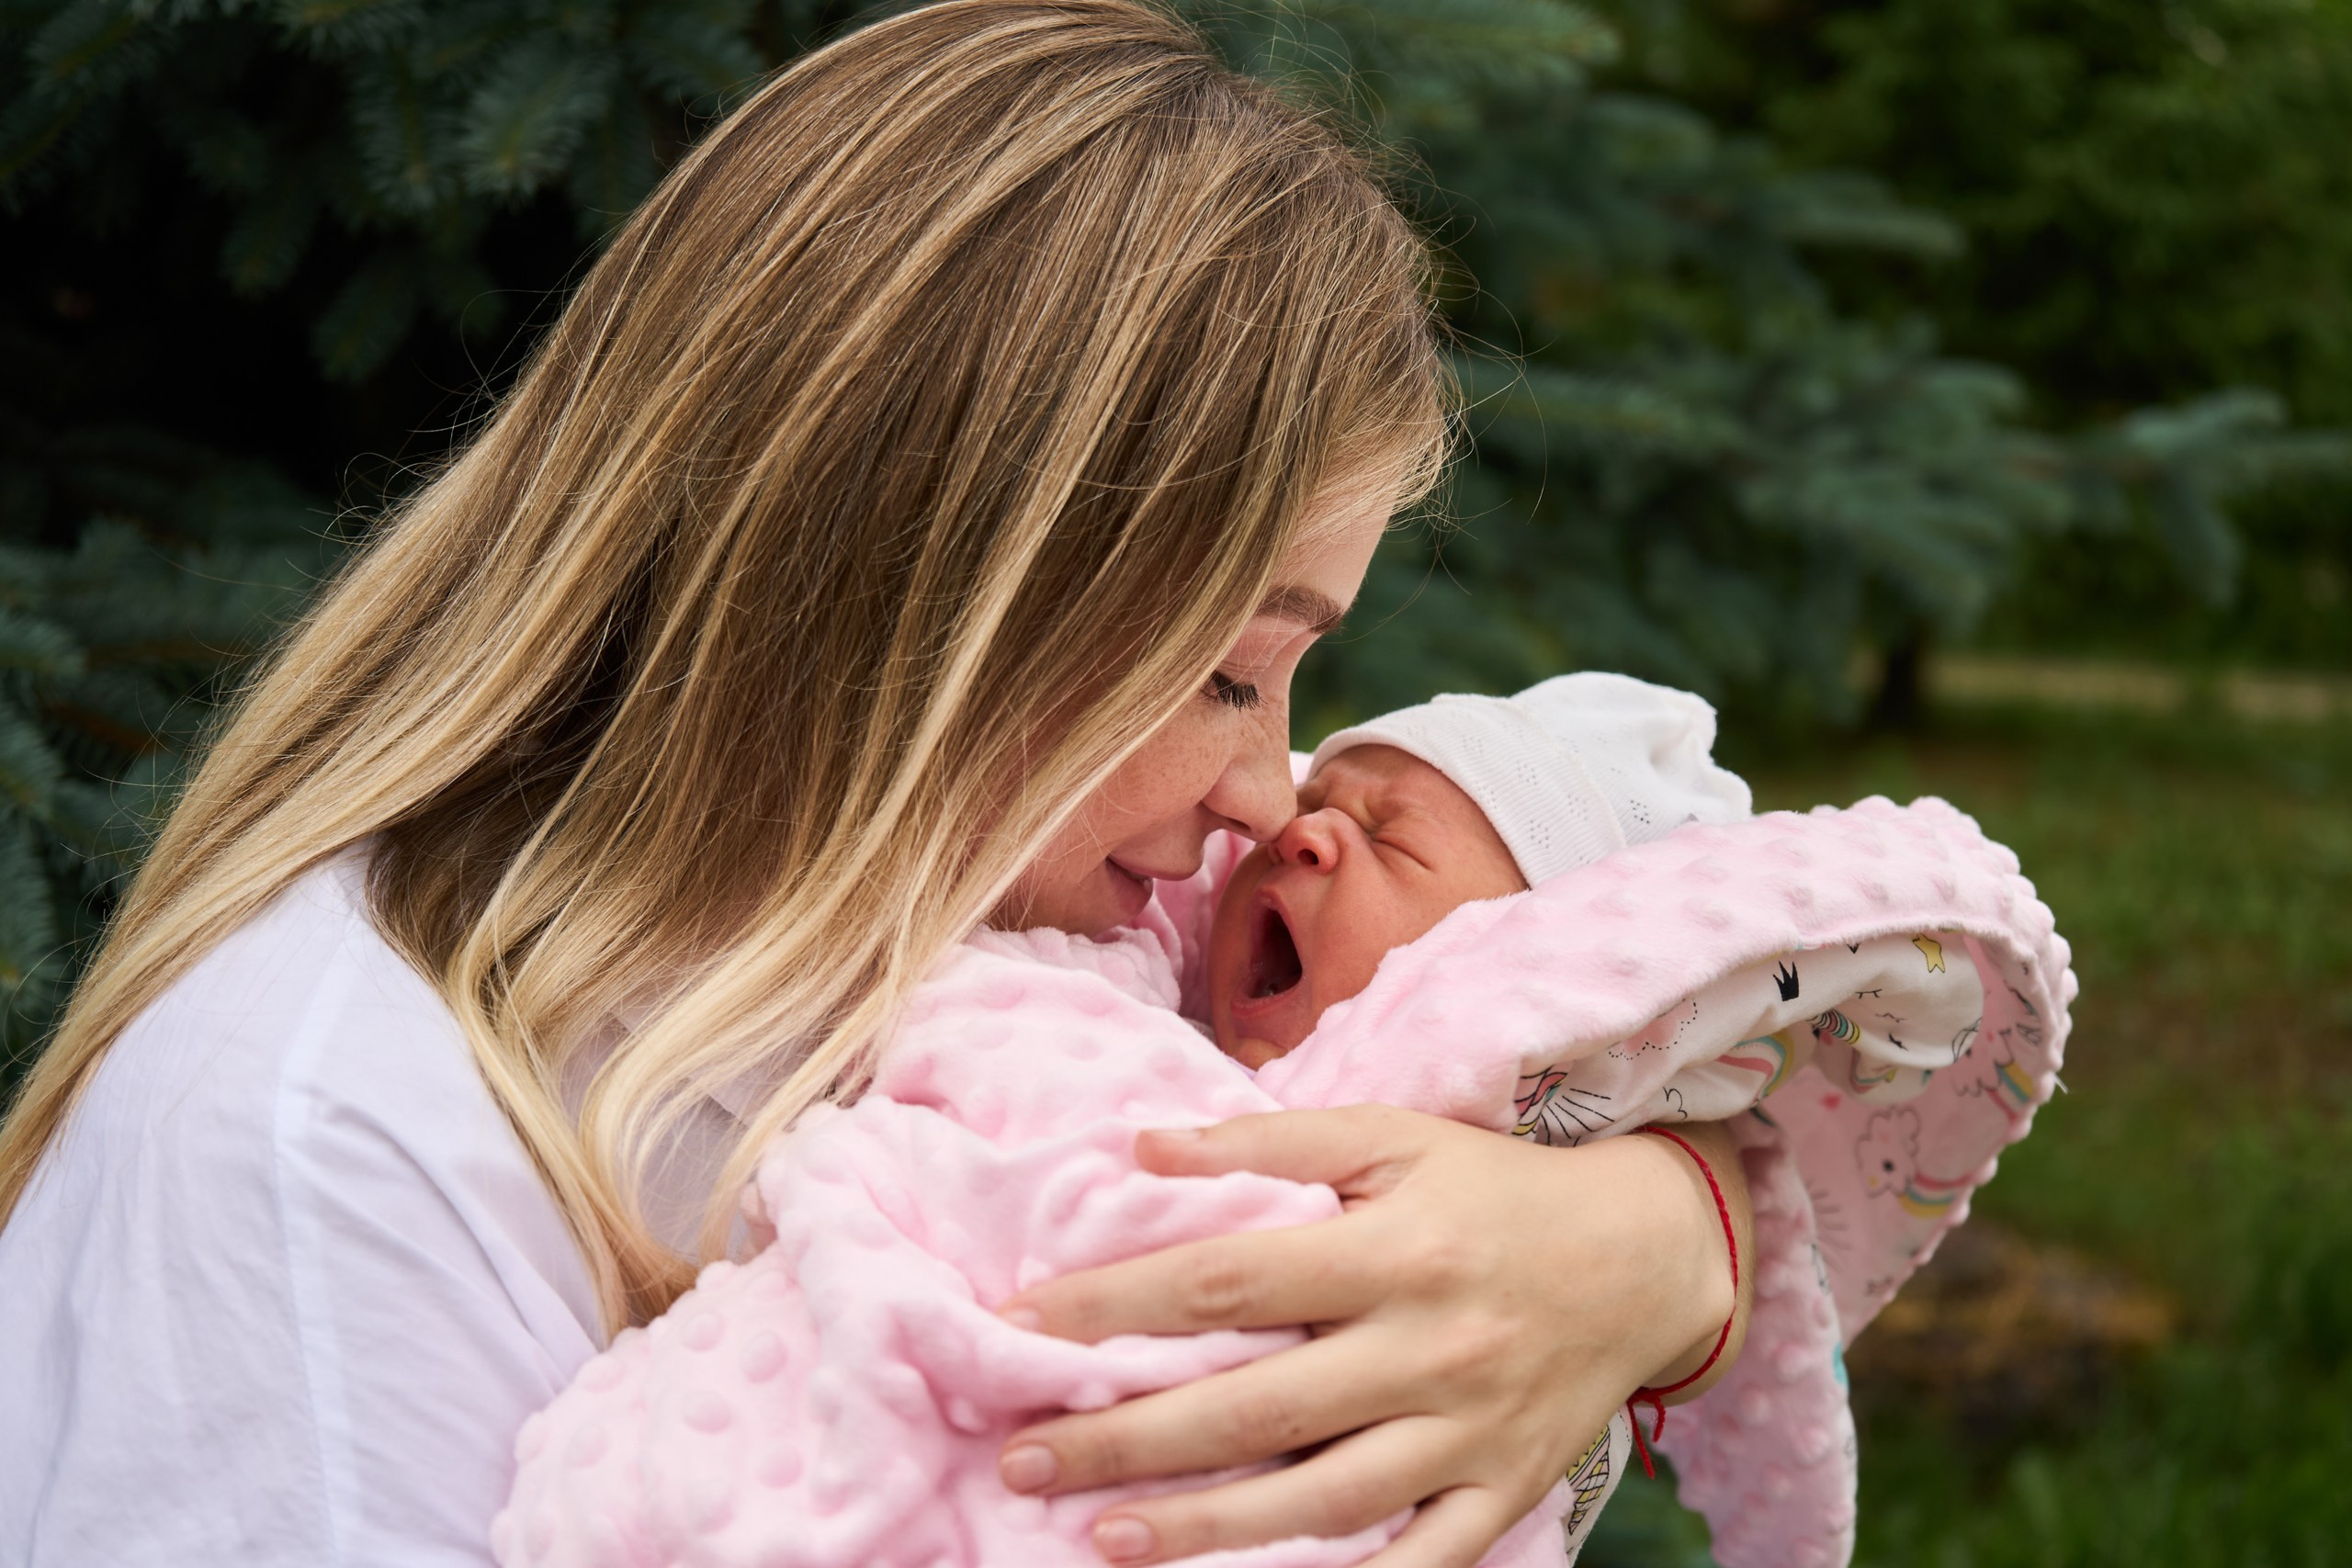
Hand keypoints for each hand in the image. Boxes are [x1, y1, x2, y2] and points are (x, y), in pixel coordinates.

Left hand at [992, 1105, 1747, 1567]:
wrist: (1647, 1256)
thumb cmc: (1495, 1188)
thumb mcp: (1393, 1135)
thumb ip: (1270, 1138)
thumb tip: (1143, 1146)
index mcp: (1395, 1249)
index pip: (1226, 1279)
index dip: (1116, 1304)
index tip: (1021, 1324)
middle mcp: (1430, 1348)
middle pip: (1256, 1405)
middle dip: (1128, 1438)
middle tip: (1023, 1458)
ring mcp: (1467, 1434)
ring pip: (1322, 1501)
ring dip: (1207, 1528)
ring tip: (1102, 1538)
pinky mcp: (1500, 1494)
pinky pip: (1417, 1567)